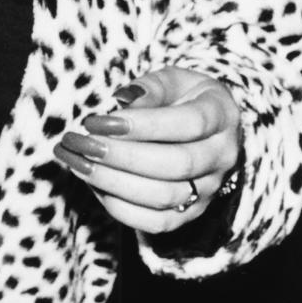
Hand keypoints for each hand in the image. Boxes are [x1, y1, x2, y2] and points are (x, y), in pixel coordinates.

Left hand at [53, 66, 242, 233]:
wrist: (203, 132)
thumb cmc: (181, 98)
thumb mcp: (171, 80)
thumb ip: (150, 88)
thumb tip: (121, 102)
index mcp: (222, 115)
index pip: (189, 123)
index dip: (144, 125)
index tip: (100, 121)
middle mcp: (222, 156)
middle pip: (176, 164)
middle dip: (122, 156)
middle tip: (82, 143)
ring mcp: (208, 190)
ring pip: (164, 196)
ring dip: (114, 182)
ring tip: (79, 163)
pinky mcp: (190, 215)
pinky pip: (155, 223)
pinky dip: (120, 207)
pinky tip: (94, 184)